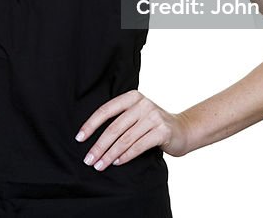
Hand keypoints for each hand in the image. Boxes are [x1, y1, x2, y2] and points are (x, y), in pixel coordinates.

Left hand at [75, 90, 190, 170]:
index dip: (90, 125)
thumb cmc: (152, 125)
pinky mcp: (162, 131)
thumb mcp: (136, 115)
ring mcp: (154, 116)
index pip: (106, 110)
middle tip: (88, 160)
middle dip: (99, 145)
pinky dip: (125, 156)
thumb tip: (90, 136)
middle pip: (114, 127)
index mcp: (132, 97)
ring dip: (110, 154)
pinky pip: (138, 146)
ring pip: (125, 139)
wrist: (183, 130)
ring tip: (99, 165)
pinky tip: (116, 162)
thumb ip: (119, 119)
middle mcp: (143, 104)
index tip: (79, 139)